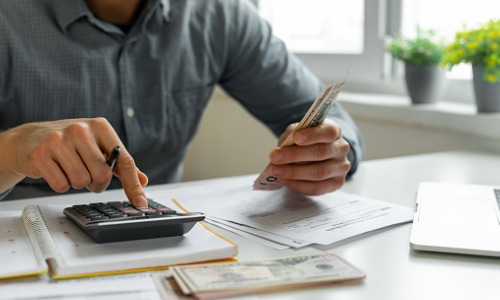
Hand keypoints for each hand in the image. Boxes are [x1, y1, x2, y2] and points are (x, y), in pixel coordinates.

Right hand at [0, 118, 148, 205]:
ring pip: (81, 182)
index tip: (140, 203)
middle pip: (102, 175)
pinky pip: (61, 185)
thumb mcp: (98, 146)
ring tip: (69, 168)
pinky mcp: (40, 154)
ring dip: (77, 183)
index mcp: (100, 127)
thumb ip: (121, 164)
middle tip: (88, 175)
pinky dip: (61, 184)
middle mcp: (81, 130)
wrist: (29, 138)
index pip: (124, 161)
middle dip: (97, 183)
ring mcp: (59, 140)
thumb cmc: (70, 143)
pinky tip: (55, 170)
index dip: (133, 185)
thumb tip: (143, 180)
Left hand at [268, 119, 350, 194]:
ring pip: (318, 172)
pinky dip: (298, 185)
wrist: (316, 155)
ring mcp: (341, 167)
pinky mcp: (337, 183)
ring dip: (293, 173)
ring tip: (275, 170)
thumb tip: (283, 147)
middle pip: (320, 152)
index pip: (328, 131)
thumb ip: (292, 135)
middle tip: (274, 156)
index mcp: (334, 130)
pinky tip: (284, 180)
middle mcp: (341, 148)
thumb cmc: (306, 141)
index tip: (296, 138)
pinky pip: (317, 188)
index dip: (313, 135)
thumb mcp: (298, 131)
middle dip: (294, 155)